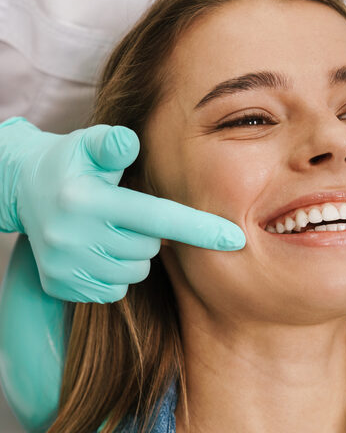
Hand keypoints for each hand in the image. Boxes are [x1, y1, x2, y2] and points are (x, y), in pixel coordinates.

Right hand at [0, 117, 245, 302]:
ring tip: (111, 230)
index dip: (199, 228)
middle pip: (148, 248)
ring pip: (133, 273)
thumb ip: (112, 143)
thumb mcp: (87, 144)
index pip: (156, 218)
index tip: (236, 239)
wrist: (22, 190)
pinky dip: (115, 274)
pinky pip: (113, 291)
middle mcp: (73, 237)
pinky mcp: (60, 286)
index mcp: (86, 200)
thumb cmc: (70, 164)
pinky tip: (98, 250)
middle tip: (126, 212)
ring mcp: (65, 266)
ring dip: (133, 254)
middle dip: (149, 233)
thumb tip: (130, 142)